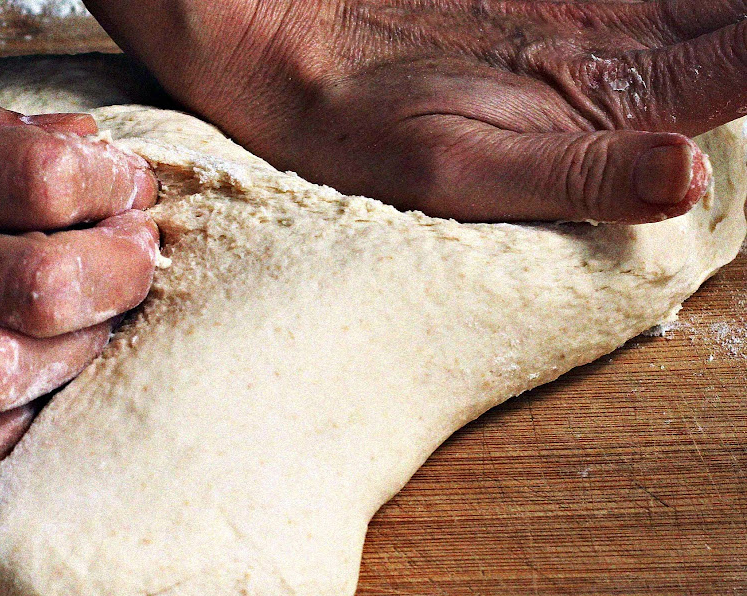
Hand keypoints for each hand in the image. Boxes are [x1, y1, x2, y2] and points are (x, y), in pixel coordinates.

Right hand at [0, 98, 158, 477]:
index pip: (40, 179)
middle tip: (136, 252)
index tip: (130, 189)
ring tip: (94, 317)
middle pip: (43, 283)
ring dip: (80, 342)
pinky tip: (31, 369)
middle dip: (118, 270)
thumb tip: (87, 138)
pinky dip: (22, 410)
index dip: (108, 183)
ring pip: (8, 368)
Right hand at [87, 0, 745, 222]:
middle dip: (746, 28)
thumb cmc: (366, 133)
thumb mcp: (466, 169)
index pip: (743, 77)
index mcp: (613, 118)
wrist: (293, 57)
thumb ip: (580, 178)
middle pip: (734, 32)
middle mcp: (617, 66)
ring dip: (721, 8)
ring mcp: (591, 14)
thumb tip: (690, 180)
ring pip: (695, 0)